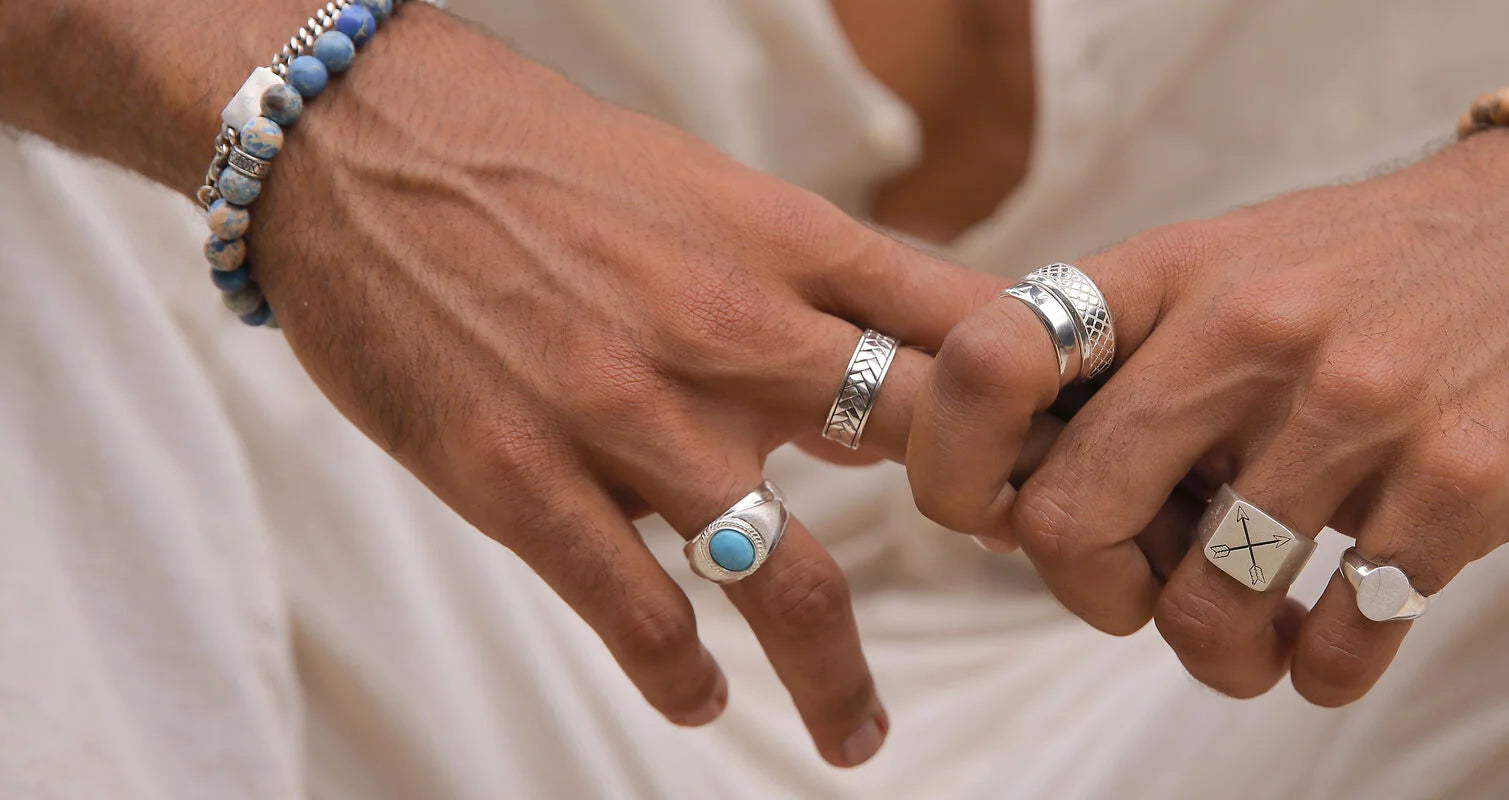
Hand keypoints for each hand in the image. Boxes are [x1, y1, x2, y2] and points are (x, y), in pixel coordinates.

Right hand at [247, 8, 1001, 764]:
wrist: (357, 141)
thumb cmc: (546, 165)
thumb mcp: (711, 191)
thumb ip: (812, 282)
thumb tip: (903, 357)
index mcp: (787, 246)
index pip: (968, 326)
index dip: (1042, 403)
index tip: (1079, 462)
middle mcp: (732, 330)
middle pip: (922, 445)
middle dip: (992, 524)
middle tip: (1012, 593)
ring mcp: (628, 410)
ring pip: (790, 578)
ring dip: (839, 681)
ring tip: (860, 736)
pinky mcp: (520, 474)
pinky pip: (637, 609)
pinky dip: (679, 673)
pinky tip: (698, 696)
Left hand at [910, 129, 1508, 702]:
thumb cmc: (1388, 268)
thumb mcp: (1243, 261)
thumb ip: (1134, 356)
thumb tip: (1017, 497)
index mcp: (1179, 272)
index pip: (995, 361)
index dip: (953, 462)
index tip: (996, 514)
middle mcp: (1253, 333)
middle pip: (1071, 523)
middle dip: (1092, 596)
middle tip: (1141, 597)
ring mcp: (1359, 409)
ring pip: (1204, 611)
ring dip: (1218, 655)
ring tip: (1256, 636)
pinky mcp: (1459, 486)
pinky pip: (1339, 646)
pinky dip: (1324, 671)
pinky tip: (1341, 630)